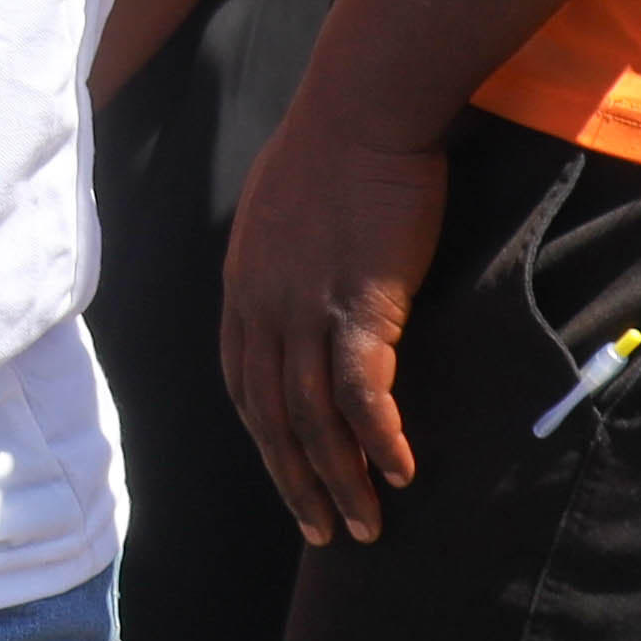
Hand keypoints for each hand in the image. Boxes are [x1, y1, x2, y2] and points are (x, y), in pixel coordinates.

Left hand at [218, 109, 448, 545]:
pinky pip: (361, 394)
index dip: (265, 439)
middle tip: (324, 533)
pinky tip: (399, 474)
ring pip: (312, 420)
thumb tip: (296, 283)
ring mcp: (305, 310)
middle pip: (270, 417)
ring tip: (366, 527)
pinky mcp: (359, 306)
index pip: (241, 384)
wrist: (361, 107)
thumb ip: (279, 258)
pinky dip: (377, 440)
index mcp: (241, 287)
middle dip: (296, 483)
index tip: (288, 477)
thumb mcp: (280, 210)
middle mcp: (261, 307)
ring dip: (339, 481)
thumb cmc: (333, 148)